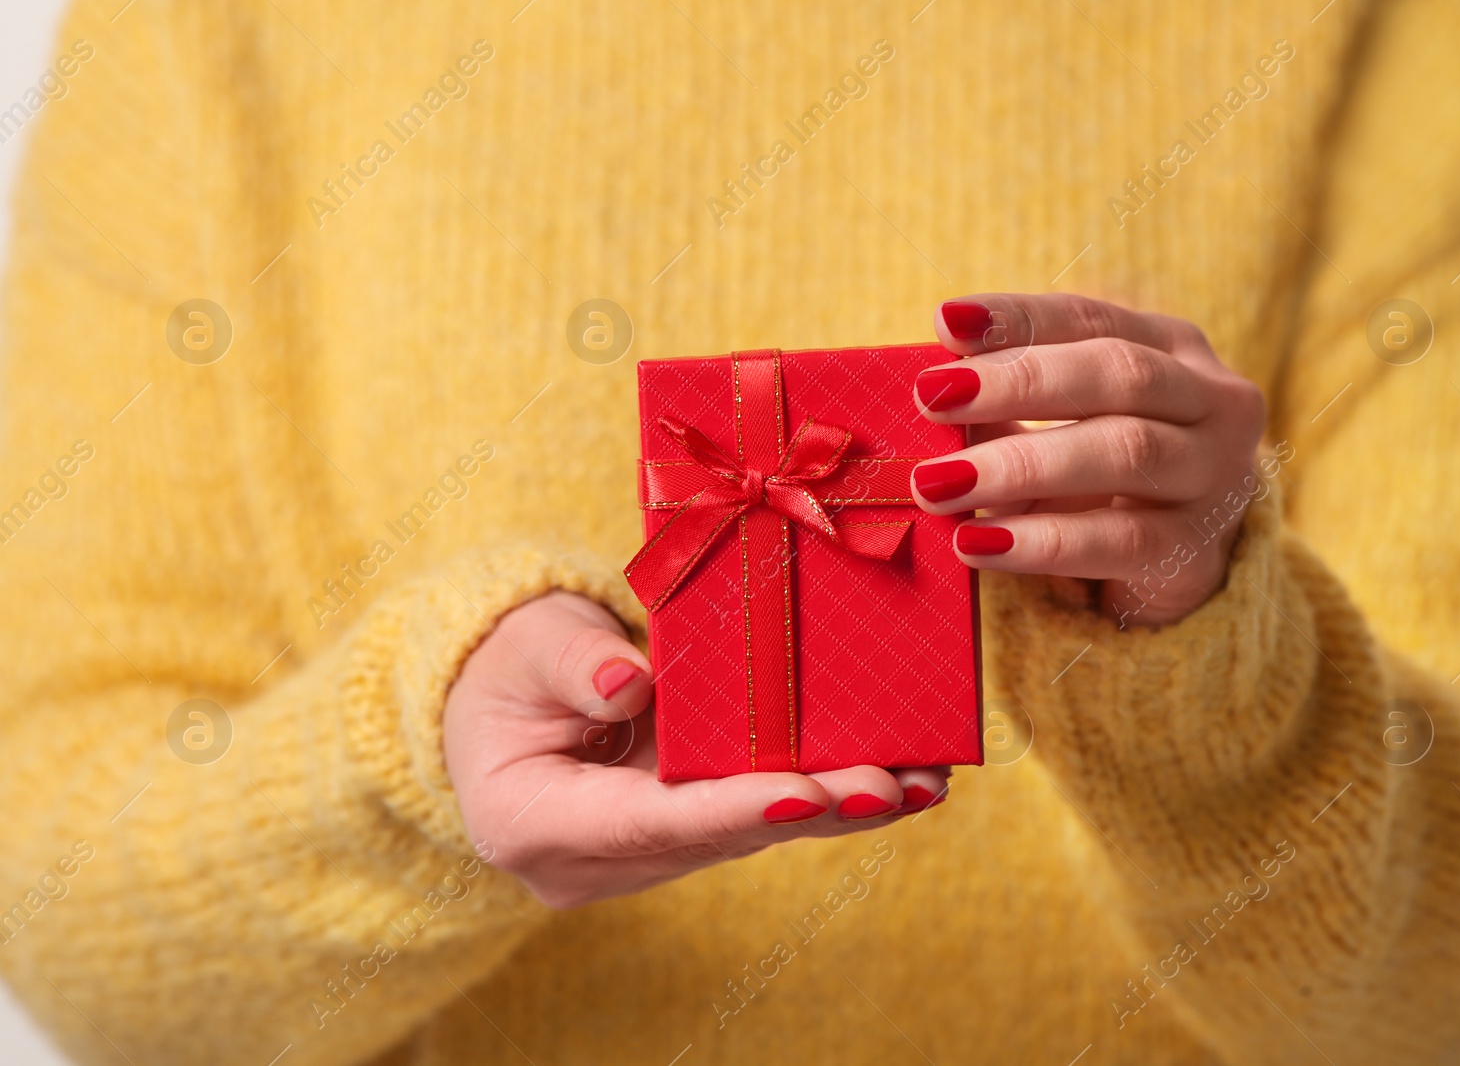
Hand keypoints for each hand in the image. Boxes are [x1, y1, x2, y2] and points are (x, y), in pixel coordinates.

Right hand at [444, 591, 950, 908]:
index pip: (646, 822)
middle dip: (814, 810)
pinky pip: (753, 814)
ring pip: (747, 833)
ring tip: (921, 781)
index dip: (732, 808)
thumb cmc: (505, 661)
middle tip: (898, 786)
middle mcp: (591, 860)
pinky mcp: (677, 833)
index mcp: (532, 822)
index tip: (809, 793)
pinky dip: (820, 793)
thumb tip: (631, 684)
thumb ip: (573, 661)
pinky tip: (893, 776)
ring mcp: (638, 856)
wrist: (496, 693)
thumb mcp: (526, 641)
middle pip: (716, 837)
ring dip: (836, 807)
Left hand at [916, 293, 1265, 627]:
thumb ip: (1006, 406)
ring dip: (1021, 464)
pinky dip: (1042, 542)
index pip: (1092, 318)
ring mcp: (1215, 476)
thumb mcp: (1058, 429)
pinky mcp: (1196, 551)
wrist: (1172, 572)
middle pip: (1119, 373)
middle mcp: (1212, 402)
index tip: (947, 322)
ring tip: (938, 482)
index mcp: (1173, 349)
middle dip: (1019, 381)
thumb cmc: (1100, 482)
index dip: (1019, 319)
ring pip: (1125, 452)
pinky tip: (978, 543)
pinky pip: (1118, 541)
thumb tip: (934, 388)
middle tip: (933, 397)